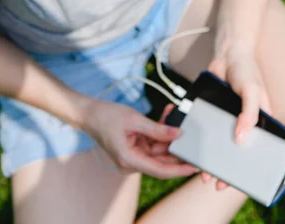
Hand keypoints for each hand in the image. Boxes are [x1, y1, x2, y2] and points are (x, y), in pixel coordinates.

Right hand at [84, 99, 198, 178]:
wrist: (90, 114)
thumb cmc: (107, 116)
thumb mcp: (135, 119)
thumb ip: (157, 129)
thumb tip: (178, 134)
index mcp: (129, 160)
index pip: (160, 170)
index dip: (179, 169)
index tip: (194, 166)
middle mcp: (132, 162)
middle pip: (161, 160)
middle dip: (177, 148)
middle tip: (194, 139)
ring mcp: (134, 156)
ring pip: (158, 149)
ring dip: (168, 134)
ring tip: (176, 116)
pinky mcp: (135, 148)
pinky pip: (152, 142)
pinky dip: (160, 131)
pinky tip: (167, 116)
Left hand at [203, 49, 271, 190]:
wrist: (227, 52)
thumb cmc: (246, 70)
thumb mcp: (252, 92)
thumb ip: (249, 115)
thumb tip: (241, 139)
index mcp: (259, 123)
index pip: (255, 151)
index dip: (247, 168)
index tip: (236, 183)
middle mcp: (243, 124)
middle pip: (234, 152)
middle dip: (224, 168)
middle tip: (211, 181)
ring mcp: (227, 119)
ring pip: (218, 143)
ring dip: (209, 157)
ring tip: (198, 170)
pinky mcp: (212, 112)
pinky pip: (206, 128)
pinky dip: (200, 139)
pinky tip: (191, 148)